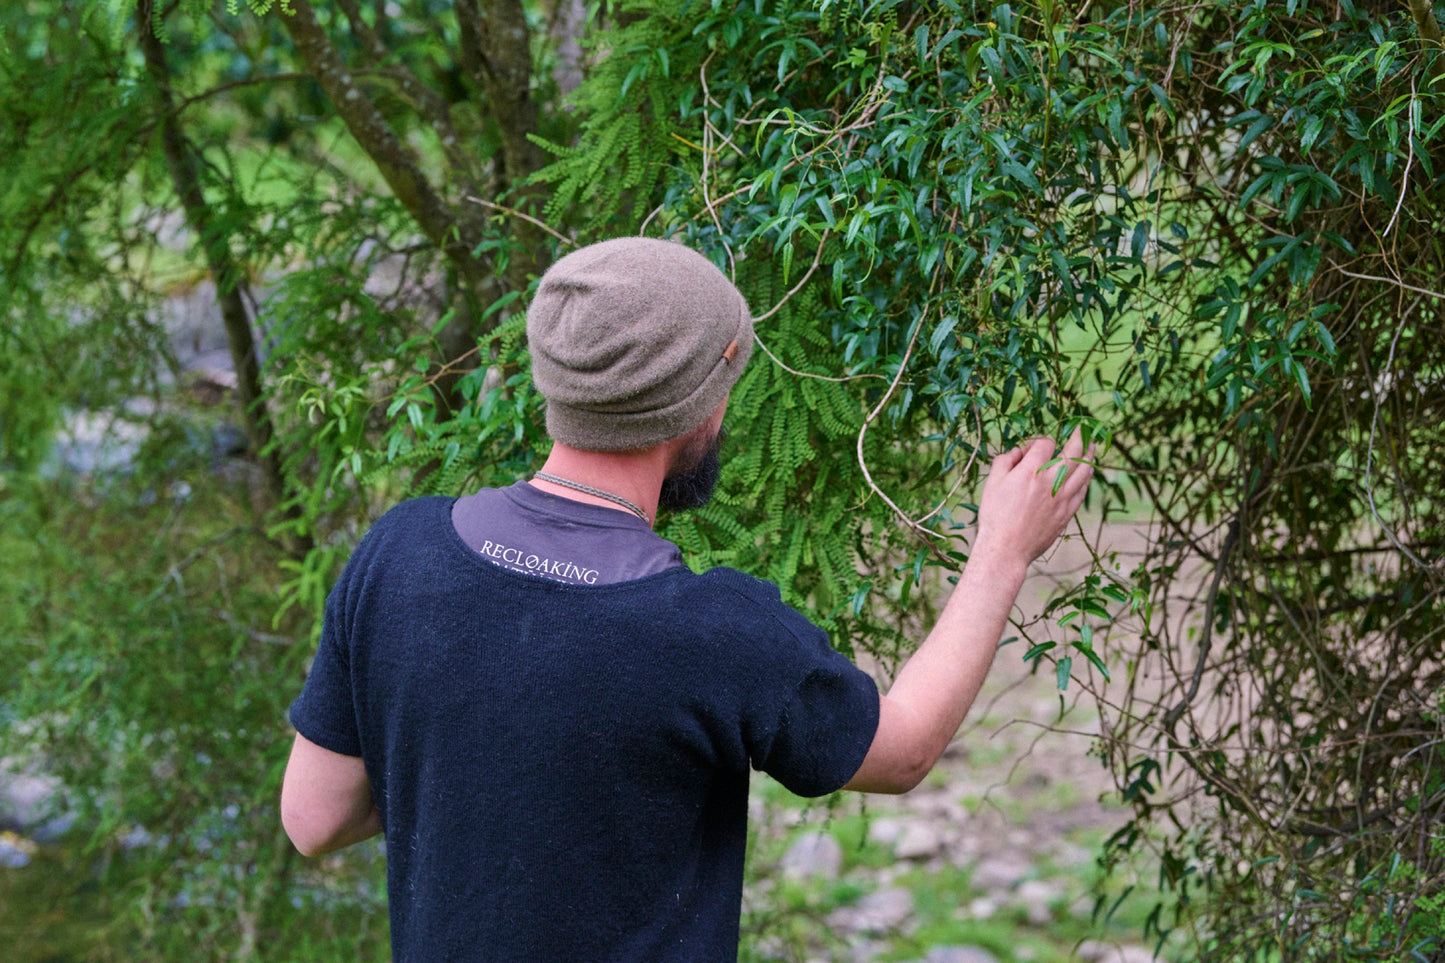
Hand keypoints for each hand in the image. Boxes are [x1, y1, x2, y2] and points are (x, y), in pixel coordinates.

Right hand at [975, 430, 1093, 565]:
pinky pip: (1083, 490)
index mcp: (1031, 471)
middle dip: (1079, 436)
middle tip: (1083, 429)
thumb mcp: (992, 483)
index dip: (1039, 441)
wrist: (1006, 549)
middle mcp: (1051, 481)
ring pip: (1084, 470)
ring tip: (1093, 445)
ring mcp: (1062, 497)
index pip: (1045, 443)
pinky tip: (1088, 473)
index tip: (1032, 448)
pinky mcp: (1067, 512)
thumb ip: (1005, 461)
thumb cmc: (995, 516)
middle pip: (1073, 451)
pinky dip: (1087, 478)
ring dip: (1090, 455)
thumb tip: (1018, 451)